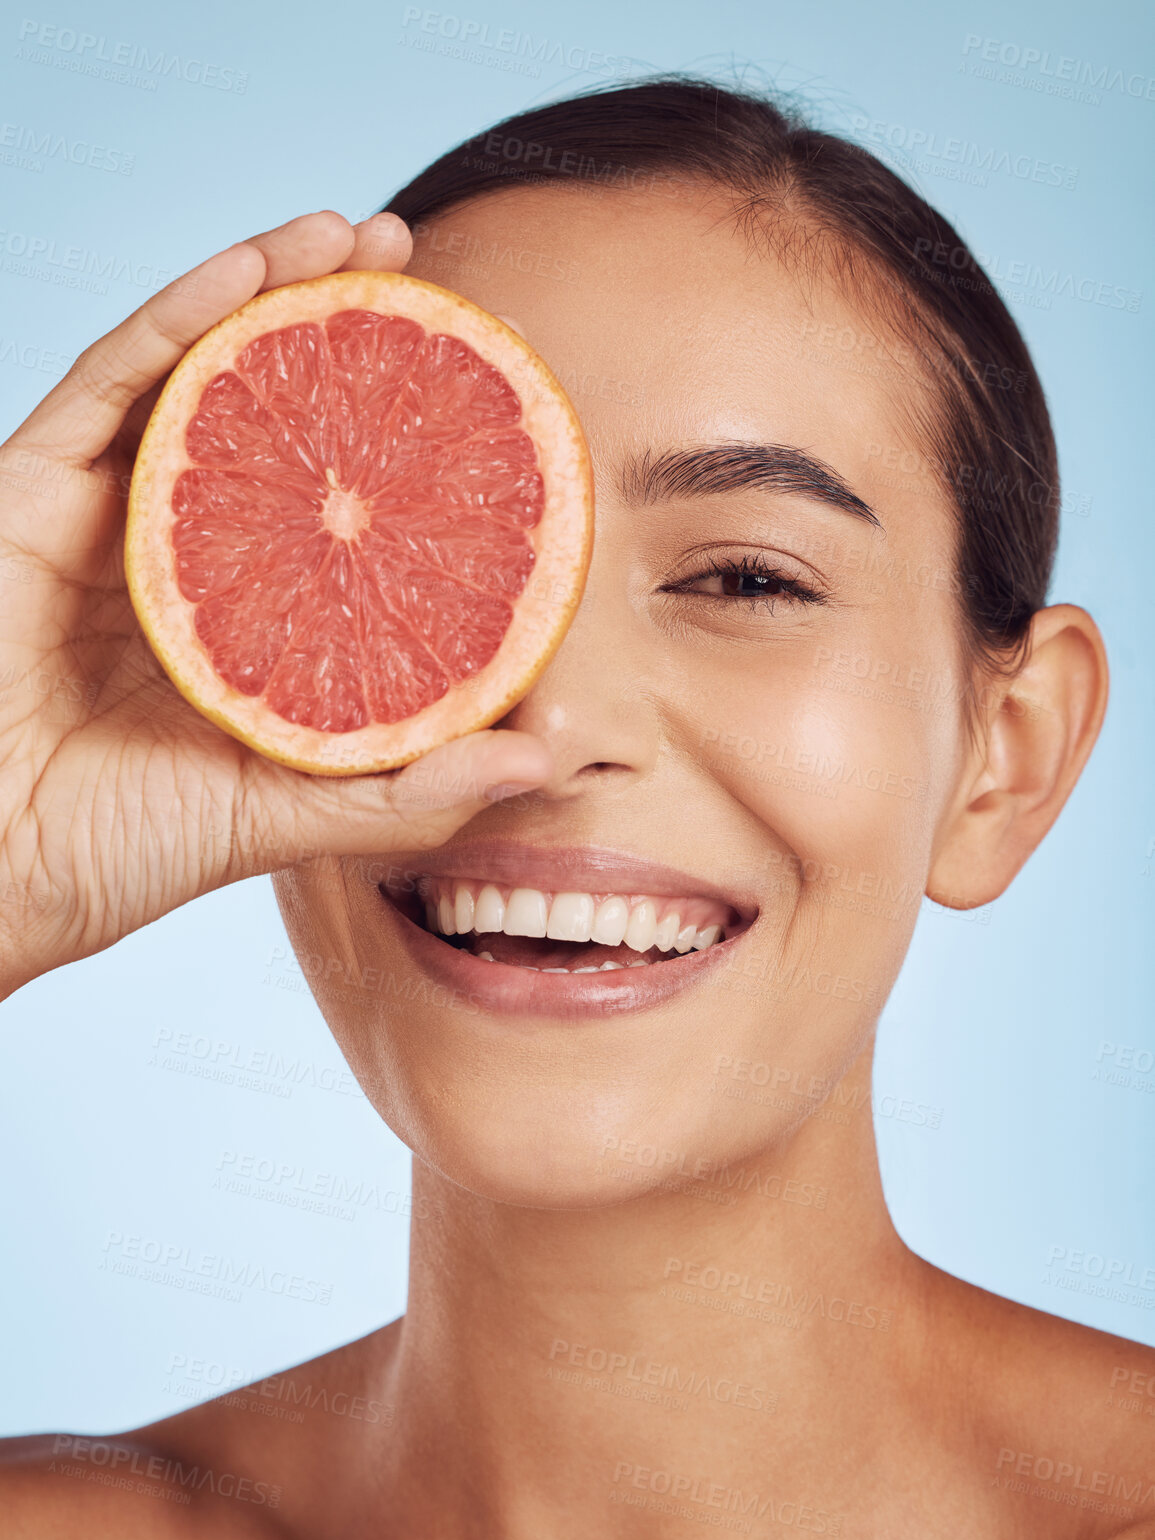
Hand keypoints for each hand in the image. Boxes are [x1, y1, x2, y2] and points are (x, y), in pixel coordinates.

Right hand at [0, 211, 551, 998]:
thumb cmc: (126, 850)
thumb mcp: (292, 811)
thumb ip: (411, 782)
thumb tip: (549, 752)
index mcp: (243, 609)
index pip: (328, 496)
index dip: (394, 432)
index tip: (479, 381)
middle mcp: (182, 546)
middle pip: (265, 411)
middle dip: (339, 329)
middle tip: (421, 269)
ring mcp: (107, 512)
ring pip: (192, 371)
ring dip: (269, 289)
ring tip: (356, 237)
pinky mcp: (33, 492)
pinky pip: (109, 382)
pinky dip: (179, 316)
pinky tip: (249, 270)